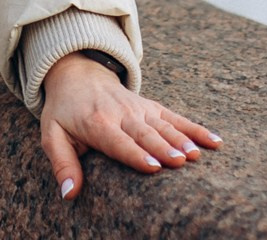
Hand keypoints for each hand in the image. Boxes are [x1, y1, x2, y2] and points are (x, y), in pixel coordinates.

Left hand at [37, 51, 220, 199]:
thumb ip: (62, 164)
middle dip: (164, 147)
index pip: (118, 141)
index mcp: (96, 123)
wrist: (78, 74)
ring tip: (196, 154)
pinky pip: (176, 117)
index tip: (153, 167)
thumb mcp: (52, 135)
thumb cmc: (64, 111)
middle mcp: (121, 114)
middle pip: (145, 133)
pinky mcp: (152, 107)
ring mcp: (139, 108)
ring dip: (181, 139)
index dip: (136, 154)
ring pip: (163, 125)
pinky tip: (215, 141)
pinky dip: (195, 128)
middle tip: (181, 162)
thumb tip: (69, 193)